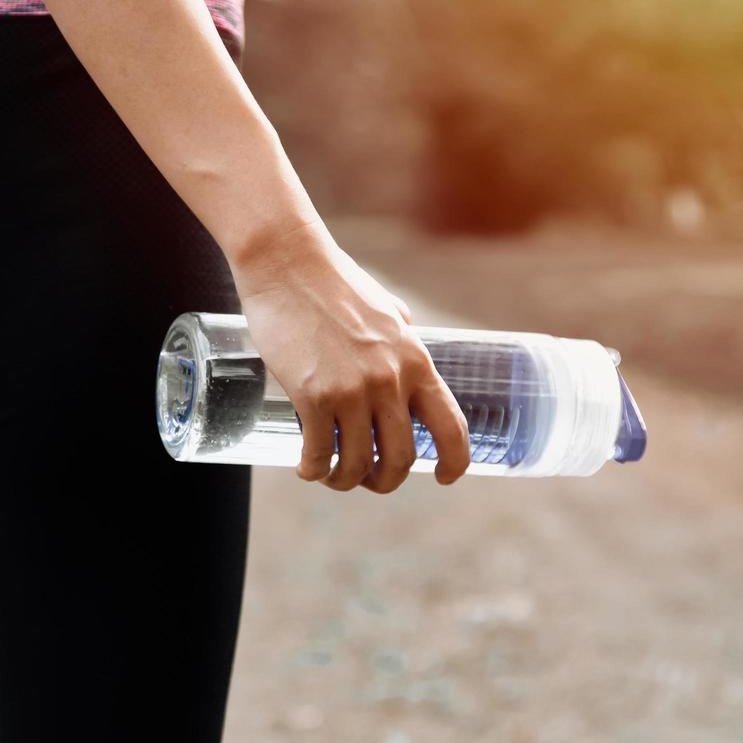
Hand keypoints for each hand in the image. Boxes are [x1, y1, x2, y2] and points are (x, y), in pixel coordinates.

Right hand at [229, 220, 471, 491]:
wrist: (287, 262)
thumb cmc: (334, 282)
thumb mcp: (387, 311)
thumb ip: (402, 342)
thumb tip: (408, 368)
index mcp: (416, 361)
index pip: (451, 427)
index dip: (454, 462)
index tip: (444, 477)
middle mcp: (391, 381)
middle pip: (402, 458)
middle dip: (386, 480)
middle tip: (369, 480)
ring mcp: (352, 390)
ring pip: (358, 463)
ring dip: (345, 480)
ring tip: (332, 476)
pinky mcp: (313, 394)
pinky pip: (319, 452)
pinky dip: (313, 470)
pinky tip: (307, 469)